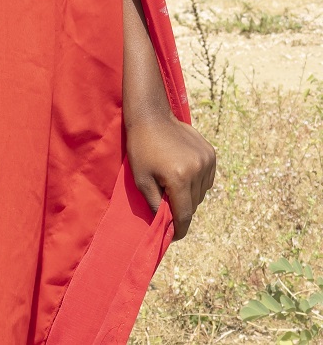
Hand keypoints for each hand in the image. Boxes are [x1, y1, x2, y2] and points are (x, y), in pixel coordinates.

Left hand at [126, 112, 215, 240]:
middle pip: (193, 205)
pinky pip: (207, 179)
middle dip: (181, 210)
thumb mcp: (141, 178)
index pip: (184, 215)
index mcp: (179, 178)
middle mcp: (197, 170)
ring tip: (173, 185)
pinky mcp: (211, 154)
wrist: (152, 114)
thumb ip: (154, 204)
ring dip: (189, 196)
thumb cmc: (141, 147)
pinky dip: (197, 183)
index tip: (172, 236)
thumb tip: (165, 224)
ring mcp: (207, 161)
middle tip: (167, 207)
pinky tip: (184, 174)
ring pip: (202, 193)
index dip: (178, 230)